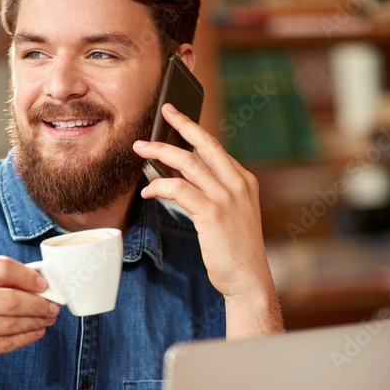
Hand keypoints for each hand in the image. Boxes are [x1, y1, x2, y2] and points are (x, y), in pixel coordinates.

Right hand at [0, 256, 59, 376]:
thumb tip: (33, 281)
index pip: (2, 268)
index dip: (28, 276)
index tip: (43, 284)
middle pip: (11, 299)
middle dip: (39, 304)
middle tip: (53, 306)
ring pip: (10, 324)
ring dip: (35, 322)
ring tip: (47, 320)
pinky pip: (3, 344)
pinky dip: (24, 339)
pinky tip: (34, 333)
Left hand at [132, 104, 282, 335]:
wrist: (247, 277)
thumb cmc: (234, 249)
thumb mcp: (229, 214)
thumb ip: (210, 193)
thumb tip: (178, 178)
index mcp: (243, 180)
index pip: (215, 147)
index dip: (194, 130)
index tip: (177, 116)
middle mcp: (238, 183)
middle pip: (204, 144)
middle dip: (181, 124)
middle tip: (162, 113)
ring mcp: (227, 196)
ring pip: (188, 162)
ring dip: (160, 153)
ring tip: (141, 150)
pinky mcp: (212, 212)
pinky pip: (179, 189)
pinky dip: (159, 186)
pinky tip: (148, 191)